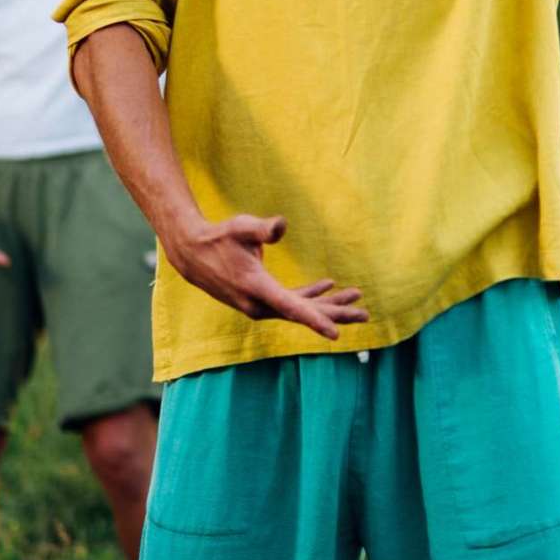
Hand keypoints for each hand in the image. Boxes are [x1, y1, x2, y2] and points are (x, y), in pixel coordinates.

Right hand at [164, 213, 368, 340]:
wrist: (193, 255)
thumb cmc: (220, 237)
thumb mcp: (241, 228)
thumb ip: (262, 228)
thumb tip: (281, 225)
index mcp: (257, 288)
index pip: (291, 308)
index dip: (315, 319)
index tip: (336, 333)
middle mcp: (259, 304)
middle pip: (303, 314)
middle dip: (335, 314)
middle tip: (366, 314)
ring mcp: (259, 305)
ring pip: (299, 310)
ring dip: (327, 305)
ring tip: (356, 298)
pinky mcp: (260, 300)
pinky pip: (290, 303)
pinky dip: (309, 297)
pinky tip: (328, 286)